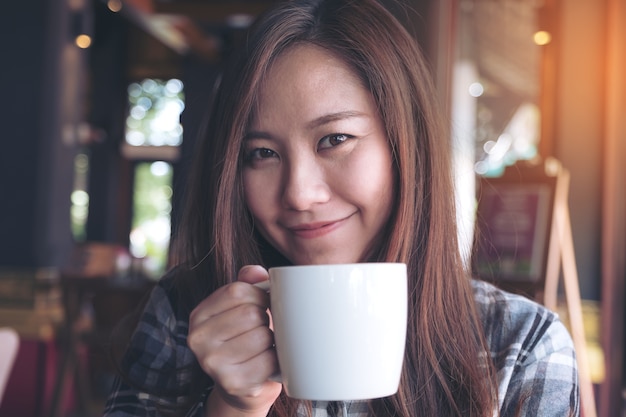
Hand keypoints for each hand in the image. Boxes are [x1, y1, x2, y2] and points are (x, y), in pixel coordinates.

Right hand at [188, 265, 280, 414]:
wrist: (241, 385)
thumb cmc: (244, 337)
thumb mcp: (240, 306)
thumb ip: (247, 283)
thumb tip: (257, 272)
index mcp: (198, 315)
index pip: (237, 291)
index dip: (259, 295)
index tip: (263, 303)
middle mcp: (198, 340)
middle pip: (251, 314)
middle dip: (265, 319)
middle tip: (261, 329)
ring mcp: (213, 364)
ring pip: (262, 336)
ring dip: (271, 340)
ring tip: (263, 346)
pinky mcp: (233, 383)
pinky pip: (269, 361)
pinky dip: (276, 360)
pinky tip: (266, 362)